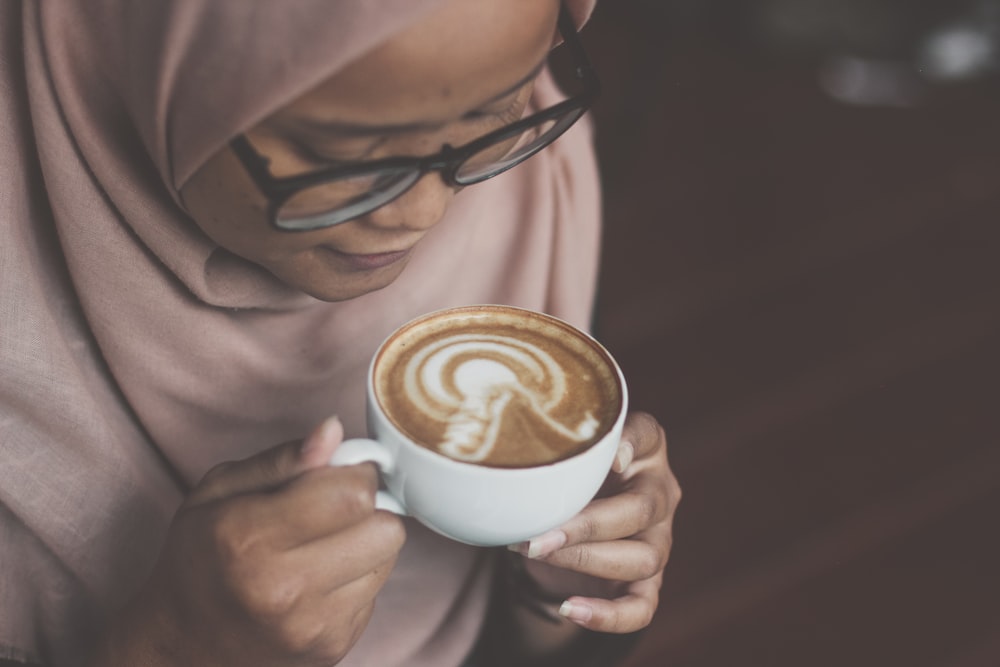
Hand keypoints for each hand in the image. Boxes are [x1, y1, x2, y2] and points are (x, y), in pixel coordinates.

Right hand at [89, 417, 405, 666]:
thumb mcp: (219, 491)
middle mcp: (283, 588)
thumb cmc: (201, 556)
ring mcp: (312, 625)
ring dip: (367, 541)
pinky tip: (322, 577)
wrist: (185, 644)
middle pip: (385, 527)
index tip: (336, 474)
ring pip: (388, 557)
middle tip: (335, 507)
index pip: (352, 494)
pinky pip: (378, 589)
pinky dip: (359, 575)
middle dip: (368, 506)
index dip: (354, 473)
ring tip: (324, 543)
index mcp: (248, 538)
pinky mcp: (334, 646)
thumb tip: (332, 431)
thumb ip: (282, 459)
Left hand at [510, 411, 680, 633]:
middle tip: (536, 535)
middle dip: (585, 525)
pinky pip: (642, 608)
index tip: (611, 457)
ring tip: (536, 554)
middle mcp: (660, 493)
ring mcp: (659, 540)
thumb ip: (552, 447)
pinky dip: (608, 616)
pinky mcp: (649, 582)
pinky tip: (569, 609)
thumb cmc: (567, 475)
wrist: (570, 519)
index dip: (632, 443)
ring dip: (584, 560)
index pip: (647, 434)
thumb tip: (512, 461)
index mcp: (644, 450)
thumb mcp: (563, 452)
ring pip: (644, 558)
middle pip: (640, 509)